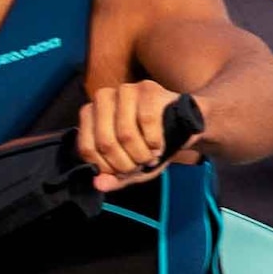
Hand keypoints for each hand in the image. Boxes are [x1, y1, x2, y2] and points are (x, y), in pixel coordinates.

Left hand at [74, 79, 208, 191]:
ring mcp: (125, 90)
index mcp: (90, 115)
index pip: (87, 149)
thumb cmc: (151, 145)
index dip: (107, 168)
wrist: (185, 124)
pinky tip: (159, 146)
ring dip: (142, 154)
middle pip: (106, 142)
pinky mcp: (147, 89)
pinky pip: (147, 121)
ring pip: (125, 133)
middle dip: (126, 163)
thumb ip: (113, 177)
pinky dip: (155, 141)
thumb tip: (99, 184)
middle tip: (140, 166)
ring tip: (150, 157)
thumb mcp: (131, 166)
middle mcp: (102, 98)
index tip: (124, 173)